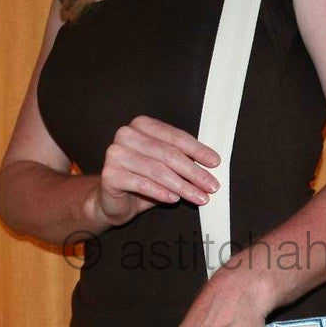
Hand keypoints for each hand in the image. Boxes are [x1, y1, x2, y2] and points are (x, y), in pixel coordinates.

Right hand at [90, 116, 220, 226]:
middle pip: (168, 154)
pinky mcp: (109, 174)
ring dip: (182, 186)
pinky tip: (174, 200)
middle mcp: (126, 135)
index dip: (198, 150)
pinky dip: (160, 192)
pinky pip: (141, 183)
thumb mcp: (166, 167)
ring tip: (199, 197)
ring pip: (157, 170)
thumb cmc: (144, 180)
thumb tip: (212, 164)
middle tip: (212, 186)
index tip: (215, 163)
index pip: (175, 137)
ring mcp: (115, 153)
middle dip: (194, 172)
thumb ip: (183, 160)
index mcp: (142, 125)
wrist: (113, 201)